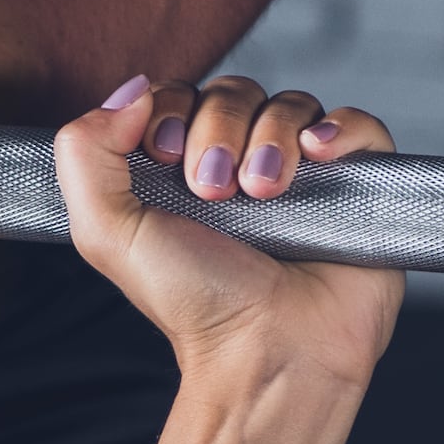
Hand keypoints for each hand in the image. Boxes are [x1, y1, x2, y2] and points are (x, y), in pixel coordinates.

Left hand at [52, 73, 401, 390]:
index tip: (166, 153)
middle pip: (234, 93)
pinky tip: (318, 156)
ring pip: (291, 104)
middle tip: (214, 189)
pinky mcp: (356, 186)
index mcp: (181, 171)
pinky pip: (358, 125)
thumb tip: (130, 91)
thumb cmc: (193, 304)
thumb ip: (85, 155)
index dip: (171, 110)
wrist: (266, 352)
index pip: (179, 95)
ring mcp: (302, 175)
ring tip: (262, 193)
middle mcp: (241, 165)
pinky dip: (340, 129)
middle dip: (219, 129)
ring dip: (271, 137)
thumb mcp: (107, 232)